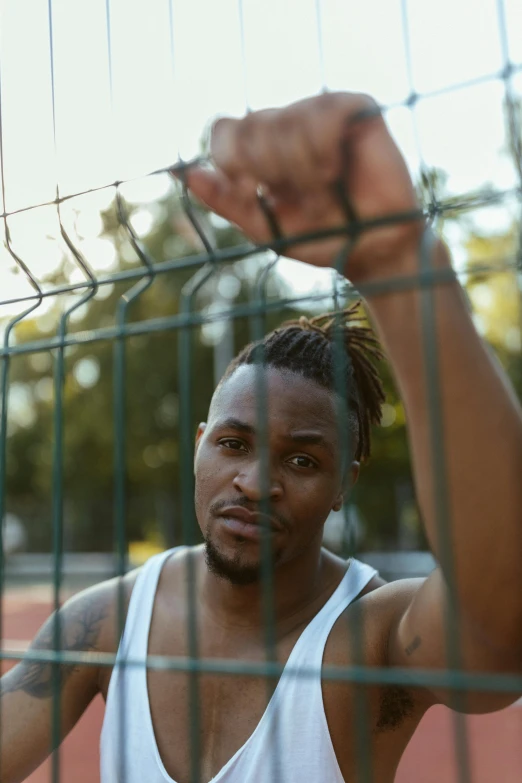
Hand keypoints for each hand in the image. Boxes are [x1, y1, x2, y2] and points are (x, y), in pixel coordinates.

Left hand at [182, 92, 424, 283]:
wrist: (371, 249)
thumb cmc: (321, 239)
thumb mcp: (265, 227)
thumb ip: (226, 202)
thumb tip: (185, 175)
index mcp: (261, 150)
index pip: (225, 129)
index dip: (230, 160)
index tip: (248, 192)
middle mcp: (287, 123)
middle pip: (251, 123)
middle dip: (270, 170)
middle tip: (300, 198)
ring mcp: (319, 111)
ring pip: (285, 120)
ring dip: (300, 169)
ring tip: (323, 189)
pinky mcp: (354, 108)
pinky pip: (321, 113)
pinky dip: (322, 150)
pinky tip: (336, 170)